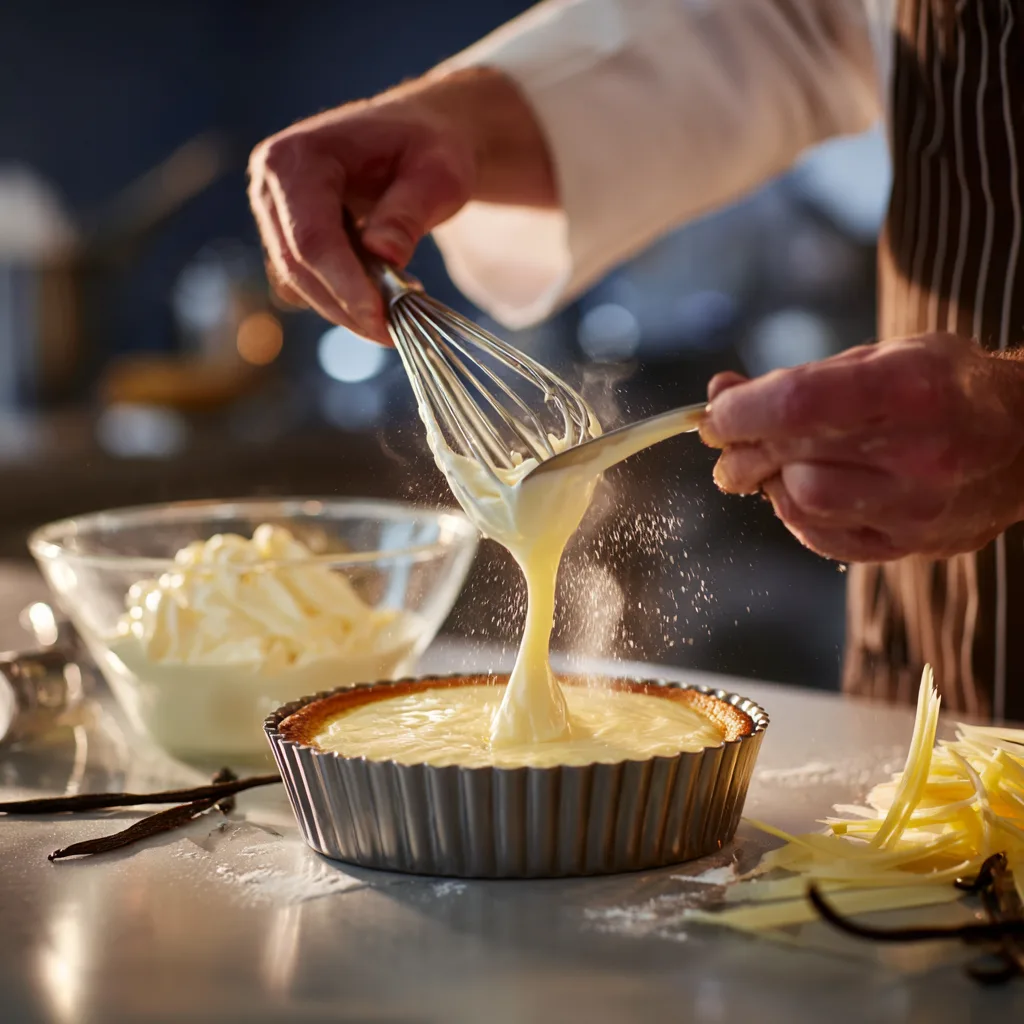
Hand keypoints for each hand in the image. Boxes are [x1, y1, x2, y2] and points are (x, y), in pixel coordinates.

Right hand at [248, 67, 555, 343]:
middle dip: (347, 307)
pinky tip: (382, 294)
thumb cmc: (429, 146)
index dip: (344, 285)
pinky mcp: (287, 239)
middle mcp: (271, 184)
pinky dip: (343, 298)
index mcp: (298, 157)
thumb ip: (409, 212)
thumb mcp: (438, 174)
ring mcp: (275, 214)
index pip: (311, 238)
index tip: (381, 320)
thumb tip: (384, 256)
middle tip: (395, 333)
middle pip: (298, 267)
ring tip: (398, 312)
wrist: (417, 136)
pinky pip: (308, 283)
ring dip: (347, 308)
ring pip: (300, 283)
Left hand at [700, 334, 1023, 561]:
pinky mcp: (912, 545)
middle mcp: (921, 454)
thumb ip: (800, 378)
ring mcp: (918, 508)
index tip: (716, 413)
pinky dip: (797, 513)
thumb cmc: (945, 385)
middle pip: (794, 459)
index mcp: (912, 389)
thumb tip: (720, 393)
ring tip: (773, 463)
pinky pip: (824, 539)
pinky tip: (801, 489)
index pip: (798, 404)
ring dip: (771, 481)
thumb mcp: (881, 357)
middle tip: (728, 442)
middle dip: (743, 450)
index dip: (741, 411)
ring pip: (803, 503)